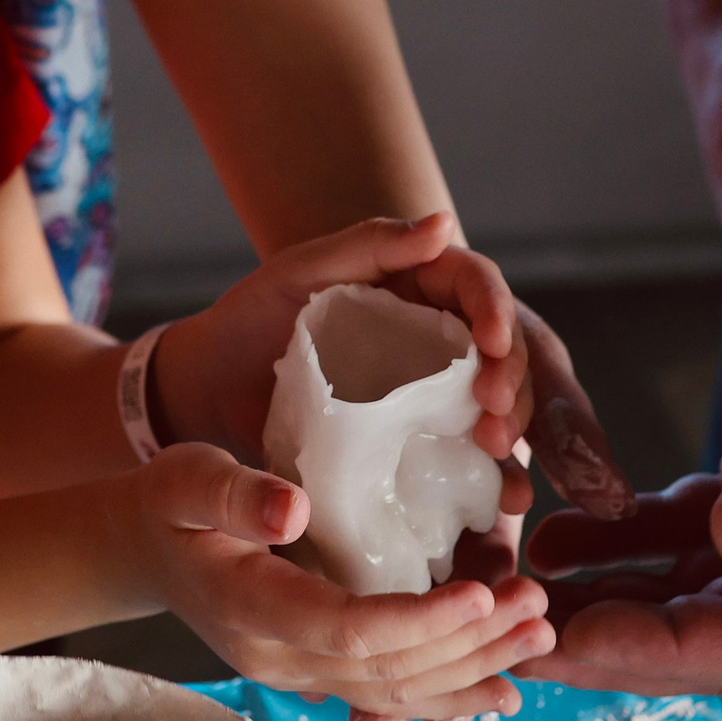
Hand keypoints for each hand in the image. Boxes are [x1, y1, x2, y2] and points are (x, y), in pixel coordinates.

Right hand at [117, 442, 553, 720]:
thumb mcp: (187, 477)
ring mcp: (299, 674)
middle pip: (389, 670)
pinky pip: (390, 696)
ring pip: (398, 692)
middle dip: (470, 643)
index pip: (349, 629)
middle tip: (536, 606)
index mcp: (252, 609)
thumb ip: (237, 494)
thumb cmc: (169, 503)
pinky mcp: (317, 671)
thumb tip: (295, 509)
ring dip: (473, 669)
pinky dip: (449, 692)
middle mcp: (281, 658)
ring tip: (537, 636)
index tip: (482, 591)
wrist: (142, 550)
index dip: (420, 618)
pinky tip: (498, 684)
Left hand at [154, 213, 534, 496]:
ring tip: (494, 453)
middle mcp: (434, 338)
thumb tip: (443, 222)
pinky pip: (465, 456)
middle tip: (494, 413)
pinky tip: (503, 498)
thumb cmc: (251, 317)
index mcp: (416, 286)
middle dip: (510, 379)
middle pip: (499, 350)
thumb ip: (368, 244)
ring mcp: (428, 393)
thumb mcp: (299, 271)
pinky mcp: (415, 442)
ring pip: (495, 403)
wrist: (211, 389)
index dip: (496, 309)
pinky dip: (493, 476)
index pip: (476, 286)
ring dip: (509, 427)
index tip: (493, 343)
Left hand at [521, 160, 721, 693]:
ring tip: (520, 580)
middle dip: (615, 636)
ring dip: (612, 592)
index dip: (663, 650)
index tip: (571, 637)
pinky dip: (630, 534)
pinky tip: (563, 528)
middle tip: (510, 628)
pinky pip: (697, 527)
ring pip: (697, 584)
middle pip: (715, 629)